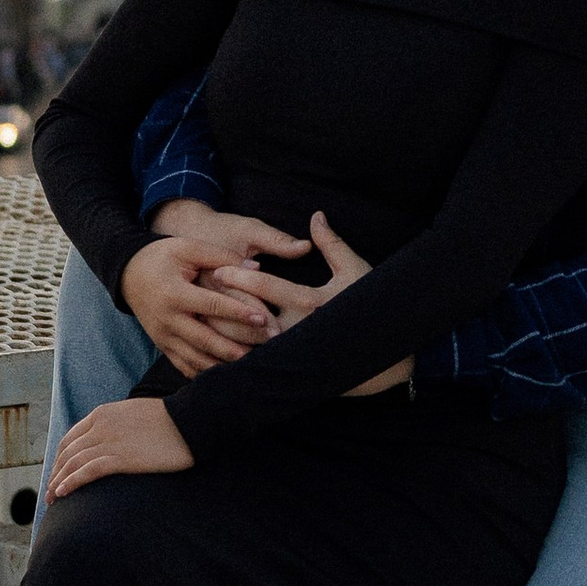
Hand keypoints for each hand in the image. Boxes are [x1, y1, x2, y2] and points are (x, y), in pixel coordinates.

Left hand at [46, 395, 193, 498]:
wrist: (190, 420)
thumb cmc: (171, 420)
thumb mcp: (136, 415)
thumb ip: (119, 425)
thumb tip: (114, 441)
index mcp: (103, 414)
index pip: (71, 438)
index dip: (60, 458)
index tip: (57, 473)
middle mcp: (100, 426)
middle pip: (67, 452)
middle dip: (54, 473)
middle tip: (49, 491)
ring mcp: (109, 441)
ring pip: (73, 463)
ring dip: (58, 482)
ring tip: (52, 498)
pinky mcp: (120, 458)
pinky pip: (86, 472)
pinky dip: (71, 483)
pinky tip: (63, 493)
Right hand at [119, 219, 300, 376]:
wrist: (128, 275)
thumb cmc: (162, 257)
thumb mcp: (187, 247)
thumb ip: (220, 256)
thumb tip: (255, 270)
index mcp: (174, 294)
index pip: (211, 306)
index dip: (239, 313)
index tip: (264, 318)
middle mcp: (168, 320)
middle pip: (205, 340)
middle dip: (235, 348)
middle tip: (265, 350)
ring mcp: (164, 337)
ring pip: (196, 359)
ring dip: (223, 366)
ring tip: (251, 367)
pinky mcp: (163, 347)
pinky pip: (185, 367)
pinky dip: (205, 374)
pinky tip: (227, 376)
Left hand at [213, 213, 411, 399]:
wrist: (388, 350)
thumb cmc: (372, 302)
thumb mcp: (354, 269)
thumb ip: (331, 243)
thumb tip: (315, 216)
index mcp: (313, 302)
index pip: (269, 287)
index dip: (241, 278)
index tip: (219, 270)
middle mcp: (302, 330)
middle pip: (253, 320)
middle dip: (224, 310)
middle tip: (198, 300)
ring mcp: (299, 353)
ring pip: (254, 346)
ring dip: (228, 336)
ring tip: (202, 326)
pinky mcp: (299, 368)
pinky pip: (264, 364)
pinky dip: (243, 359)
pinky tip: (223, 354)